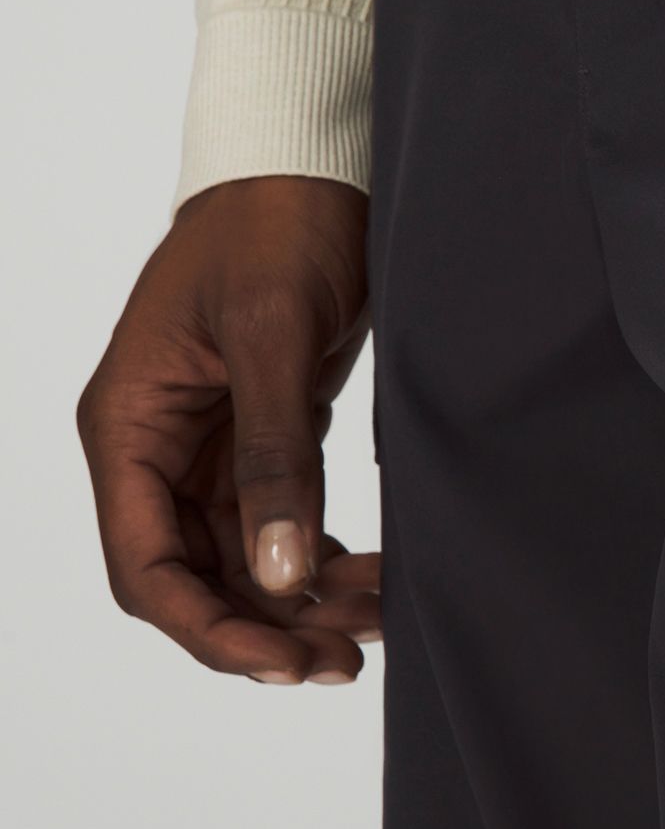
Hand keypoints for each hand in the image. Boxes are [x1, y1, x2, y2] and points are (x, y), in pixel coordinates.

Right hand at [77, 176, 380, 684]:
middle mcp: (154, 447)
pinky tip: (368, 580)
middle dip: (264, 627)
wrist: (313, 167)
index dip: (208, 629)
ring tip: (374, 625)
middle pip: (193, 578)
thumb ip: (274, 458)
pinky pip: (276, 524)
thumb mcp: (274, 338)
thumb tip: (279, 575)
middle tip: (345, 662)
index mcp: (126, 426)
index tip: (283, 662)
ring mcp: (206, 446)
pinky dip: (317, 559)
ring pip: (241, 560)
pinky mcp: (258, 436)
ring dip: (300, 601)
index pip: (144, 567)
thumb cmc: (276, 228)